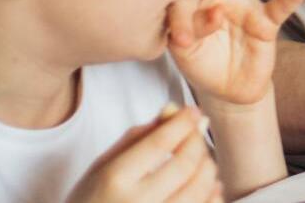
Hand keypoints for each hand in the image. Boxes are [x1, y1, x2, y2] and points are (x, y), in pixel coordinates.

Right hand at [66, 106, 220, 202]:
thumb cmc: (91, 201)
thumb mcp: (103, 165)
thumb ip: (138, 137)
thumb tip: (174, 111)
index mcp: (115, 180)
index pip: (159, 143)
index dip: (183, 122)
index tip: (193, 111)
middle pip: (185, 164)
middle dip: (198, 141)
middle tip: (197, 130)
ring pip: (200, 189)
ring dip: (208, 166)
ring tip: (202, 157)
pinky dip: (213, 193)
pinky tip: (208, 184)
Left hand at [167, 0, 304, 105]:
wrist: (227, 87)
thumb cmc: (202, 61)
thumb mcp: (184, 51)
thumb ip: (185, 30)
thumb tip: (209, 13)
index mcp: (195, 0)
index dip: (182, 18)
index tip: (183, 40)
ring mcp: (245, 5)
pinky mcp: (267, 22)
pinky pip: (281, 6)